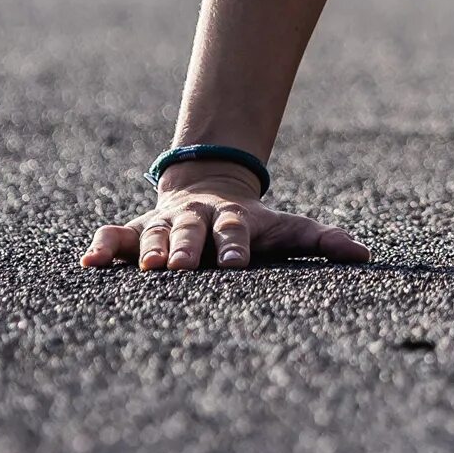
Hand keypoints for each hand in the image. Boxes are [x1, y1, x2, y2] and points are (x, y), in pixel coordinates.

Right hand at [79, 169, 370, 272]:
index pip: (236, 231)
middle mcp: (196, 219)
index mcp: (234, 219)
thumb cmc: (254, 224)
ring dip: (148, 249)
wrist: (211, 186)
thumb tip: (365, 254)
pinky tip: (88, 262)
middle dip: (187, 247)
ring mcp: (164, 224)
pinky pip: (116, 236)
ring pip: (153, 233)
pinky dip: (102, 246)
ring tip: (145, 267)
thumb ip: (322, 240)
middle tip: (183, 267)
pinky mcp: (136, 231)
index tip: (236, 264)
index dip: (235, 245)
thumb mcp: (287, 228)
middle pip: (191, 231)